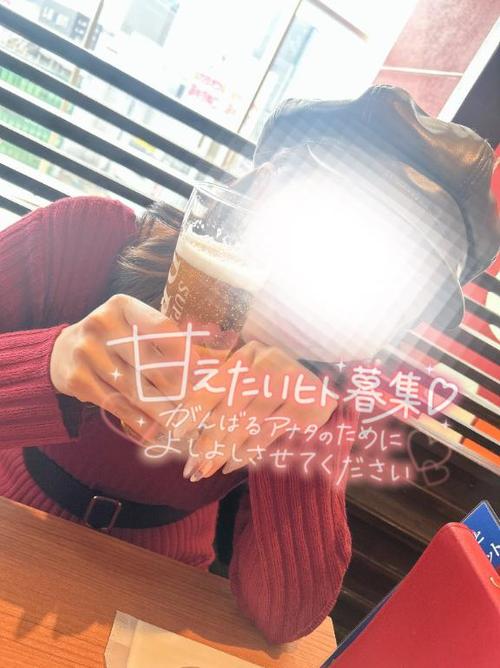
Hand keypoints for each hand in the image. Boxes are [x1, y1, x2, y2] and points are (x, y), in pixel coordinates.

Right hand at [50, 293, 199, 444]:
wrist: (63, 351)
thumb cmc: (114, 339)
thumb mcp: (132, 326)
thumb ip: (162, 340)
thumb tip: (202, 367)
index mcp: (122, 305)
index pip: (160, 327)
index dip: (183, 350)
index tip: (200, 370)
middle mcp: (100, 323)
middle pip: (148, 361)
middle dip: (175, 387)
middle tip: (195, 406)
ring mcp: (85, 351)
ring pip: (133, 387)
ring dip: (160, 410)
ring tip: (180, 423)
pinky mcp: (76, 378)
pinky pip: (115, 403)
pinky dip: (137, 420)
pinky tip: (154, 430)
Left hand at [178, 341, 337, 480]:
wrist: (324, 388)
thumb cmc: (274, 385)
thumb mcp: (249, 378)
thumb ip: (222, 392)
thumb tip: (182, 422)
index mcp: (248, 354)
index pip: (215, 384)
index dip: (193, 409)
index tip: (175, 433)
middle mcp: (268, 363)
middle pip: (229, 408)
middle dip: (207, 440)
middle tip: (190, 465)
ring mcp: (289, 383)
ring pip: (247, 424)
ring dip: (224, 451)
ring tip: (206, 470)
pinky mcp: (304, 405)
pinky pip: (268, 433)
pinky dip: (248, 452)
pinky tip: (231, 465)